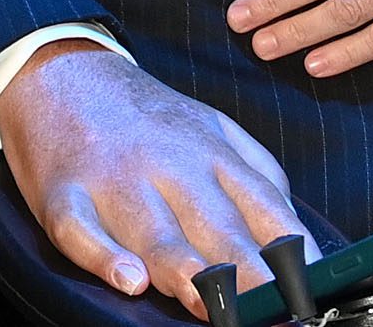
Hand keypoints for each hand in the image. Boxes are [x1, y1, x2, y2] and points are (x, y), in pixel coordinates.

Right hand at [0, 41, 307, 317]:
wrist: (63, 70)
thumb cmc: (147, 116)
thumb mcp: (213, 125)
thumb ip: (257, 173)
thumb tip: (295, 229)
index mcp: (213, 153)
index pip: (264, 208)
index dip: (292, 253)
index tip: (310, 292)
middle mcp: (170, 166)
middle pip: (216, 226)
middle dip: (247, 273)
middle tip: (270, 310)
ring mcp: (116, 180)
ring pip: (154, 231)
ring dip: (183, 268)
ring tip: (207, 301)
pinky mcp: (64, 194)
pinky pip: (81, 231)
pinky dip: (103, 257)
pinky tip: (127, 279)